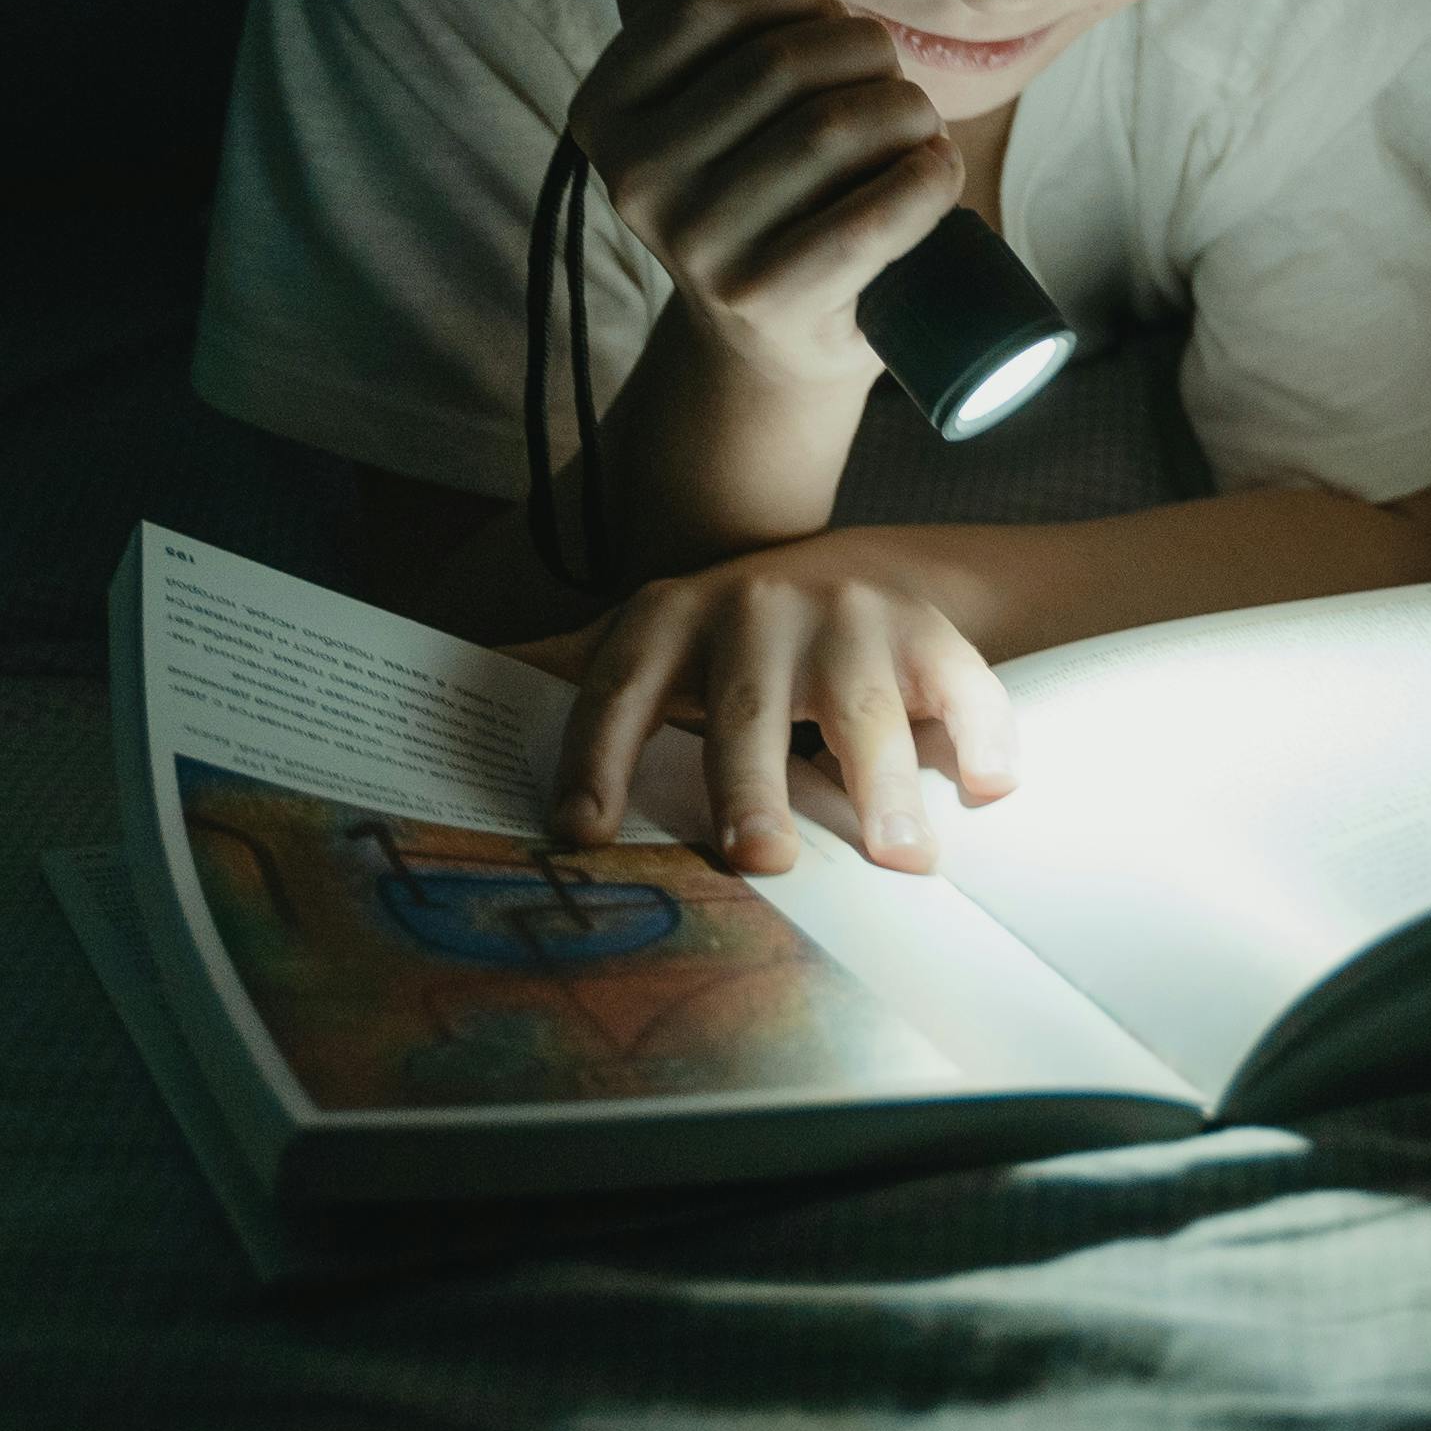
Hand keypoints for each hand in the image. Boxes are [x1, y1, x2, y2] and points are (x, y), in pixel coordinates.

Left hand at [535, 545, 1021, 875]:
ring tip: (899, 856)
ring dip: (880, 781)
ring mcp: (850, 617)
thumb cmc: (730, 642)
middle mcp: (757, 609)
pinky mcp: (931, 633)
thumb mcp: (648, 645)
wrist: (860, 570)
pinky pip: (963, 683)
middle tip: (758, 859)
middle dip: (750, 782)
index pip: (618, 687)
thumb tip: (443, 675)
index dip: (595, 757)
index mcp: (669, 620)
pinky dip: (982, 735)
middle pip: (745, 705)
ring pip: (861, 703)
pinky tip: (987, 788)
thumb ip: (564, 672)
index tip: (578, 835)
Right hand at [568, 0, 962, 389]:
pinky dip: (927, 179)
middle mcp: (636, 181)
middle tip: (890, 81)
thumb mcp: (695, 104)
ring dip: (907, 111)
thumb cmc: (753, 188)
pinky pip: (872, 216)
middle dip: (865, 51)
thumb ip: (671, 21)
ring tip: (917, 126)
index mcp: (605, 113)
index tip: (828, 18)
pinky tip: (935, 172)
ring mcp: (698, 247)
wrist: (767, 341)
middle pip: (783, 60)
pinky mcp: (768, 302)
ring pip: (832, 128)